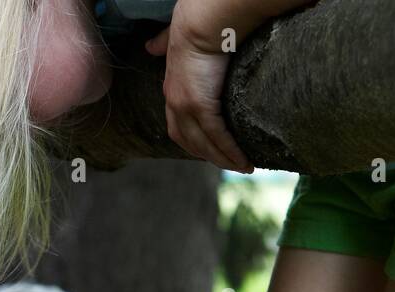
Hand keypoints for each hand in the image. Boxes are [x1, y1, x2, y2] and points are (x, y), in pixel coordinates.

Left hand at [145, 15, 252, 172]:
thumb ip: (162, 44)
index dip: (193, 142)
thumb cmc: (192, 25)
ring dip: (224, 159)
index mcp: (170, 91)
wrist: (201, 22)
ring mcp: (186, 107)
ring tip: (243, 166)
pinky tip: (243, 160)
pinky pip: (217, 137)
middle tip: (230, 163)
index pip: (178, 127)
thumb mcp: (174, 40)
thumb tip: (150, 47)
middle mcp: (175, 104)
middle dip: (209, 156)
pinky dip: (230, 151)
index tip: (210, 150)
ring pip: (205, 144)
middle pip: (190, 142)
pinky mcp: (201, 106)